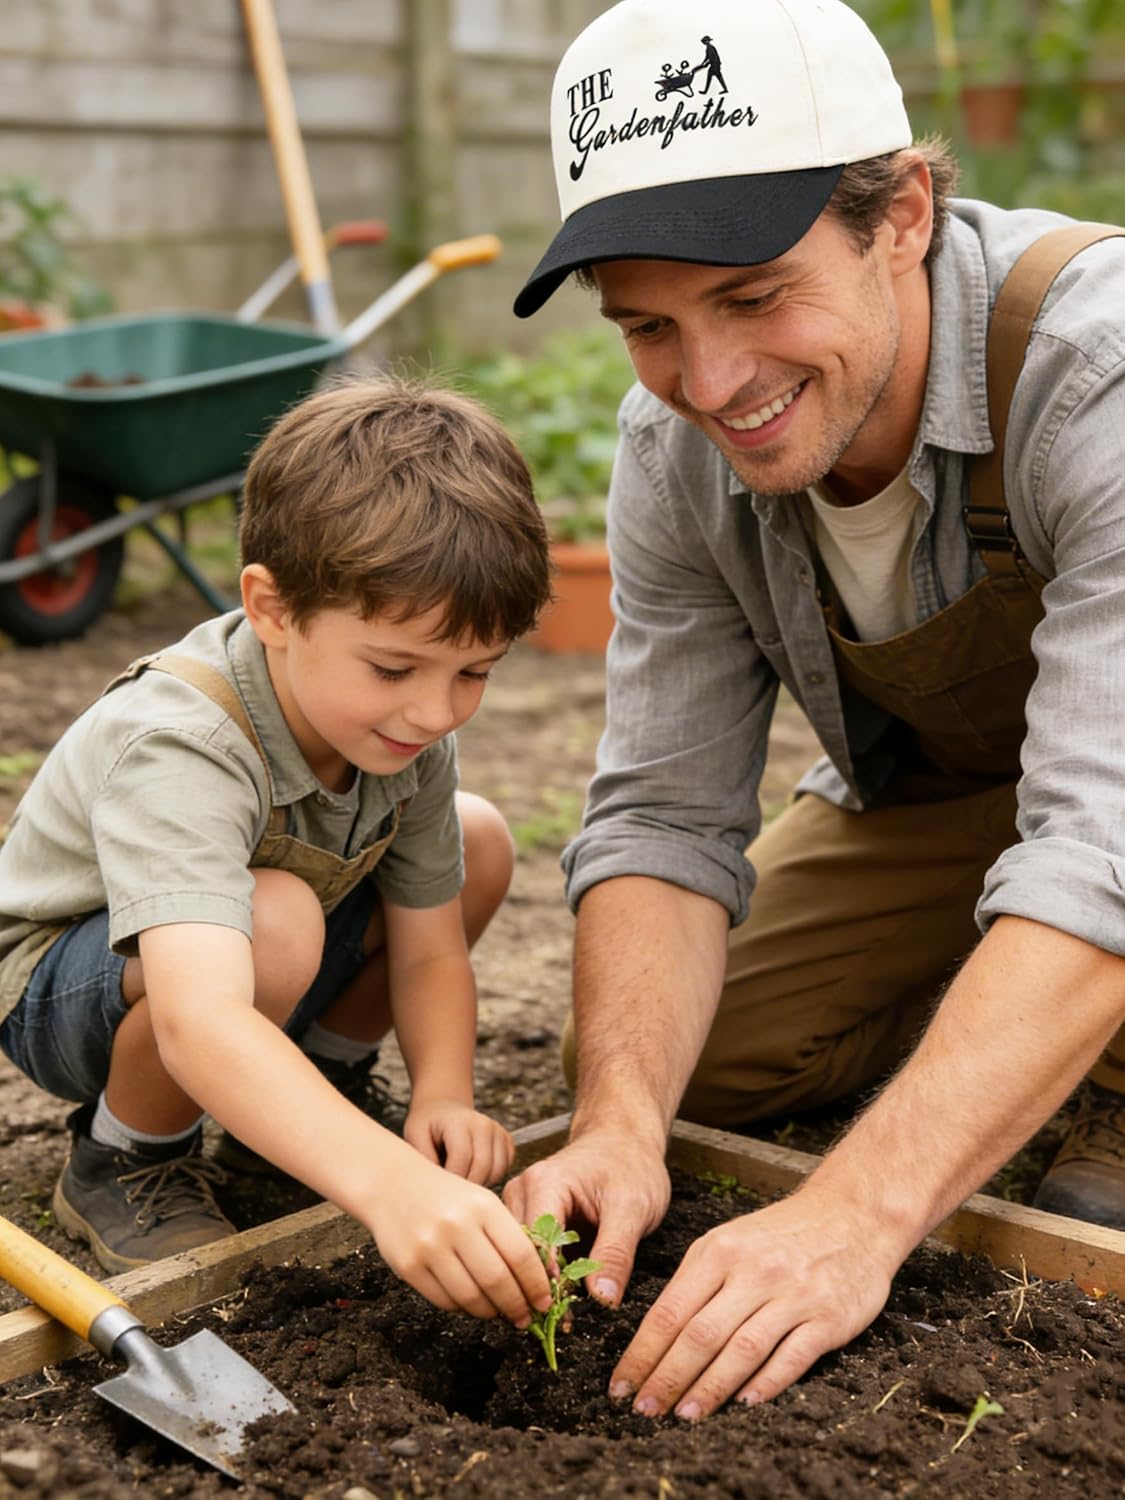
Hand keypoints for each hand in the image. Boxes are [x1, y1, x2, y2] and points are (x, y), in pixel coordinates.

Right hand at [370, 1154, 551, 1322]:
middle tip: (525, 1318)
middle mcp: (457, 1225)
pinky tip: (471, 1302)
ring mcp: (429, 1246)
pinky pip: (444, 1301)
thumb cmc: (447, 1196)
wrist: (394, 1183)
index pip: (520, 1254)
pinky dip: (463, 1308)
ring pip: (470, 1297)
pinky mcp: (408, 1266)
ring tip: (498, 1311)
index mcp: (483, 1206)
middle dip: (517, 1306)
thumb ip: (506, 1237)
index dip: (536, 1285)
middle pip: (497, 1281)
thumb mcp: (482, 1202)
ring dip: (490, 1312)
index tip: (544, 1301)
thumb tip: (532, 1283)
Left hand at [404, 1098, 513, 1185]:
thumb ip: (423, 1157)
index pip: (462, 1157)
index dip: (453, 1179)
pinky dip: (492, 1177)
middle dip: (467, 1186)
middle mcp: (482, 1124)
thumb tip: (435, 1183)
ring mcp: (497, 1130)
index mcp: (458, 1121)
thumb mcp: (414, 1136)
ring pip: (497, 1170)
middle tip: (451, 1193)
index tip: (441, 1191)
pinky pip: (505, 1168)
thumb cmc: (427, 1125)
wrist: (443, 1109)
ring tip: (461, 1181)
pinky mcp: (506, 1139)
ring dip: (480, 1183)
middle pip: (482, 1166)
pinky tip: (474, 1173)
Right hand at [503, 1126, 670, 1306]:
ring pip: (519, 1255)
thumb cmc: (631, 1165)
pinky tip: (557, 1297)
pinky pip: (529, 1251)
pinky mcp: (530, 1216)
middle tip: (558, 1324)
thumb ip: (615, 1253)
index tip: (561, 1315)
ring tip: (557, 1315)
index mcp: (544, 1184)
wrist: (626, 1141)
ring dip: (537, 1285)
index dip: (546, 1282)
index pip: (534, 1244)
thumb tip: (602, 1300)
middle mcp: (523, 1191)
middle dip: (538, 1289)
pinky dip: (543, 1275)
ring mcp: (522, 1203)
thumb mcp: (632, 1209)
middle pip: (520, 1252)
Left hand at [609, 1188, 895, 1419]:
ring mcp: (792, 1295)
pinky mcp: (828, 1318)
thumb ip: (697, 1283)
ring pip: (741, 1351)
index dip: (642, 1354)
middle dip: (667, 1378)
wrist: (852, 1213)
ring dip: (709, 1389)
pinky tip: (743, 1404)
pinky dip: (765, 1384)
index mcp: (719, 1251)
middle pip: (700, 1335)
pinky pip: (790, 1358)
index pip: (669, 1312)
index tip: (621, 1386)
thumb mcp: (731, 1240)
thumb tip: (657, 1337)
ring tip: (685, 1416)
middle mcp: (753, 1272)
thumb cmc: (783, 1234)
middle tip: (645, 1410)